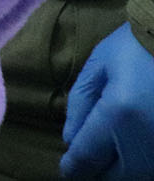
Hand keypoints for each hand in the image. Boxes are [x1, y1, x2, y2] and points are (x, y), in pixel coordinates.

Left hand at [63, 23, 153, 177]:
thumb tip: (71, 140)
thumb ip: (81, 105)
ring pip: (140, 174)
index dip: (74, 167)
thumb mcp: (99, 67)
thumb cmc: (136, 45)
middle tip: (88, 159)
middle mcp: (146, 138)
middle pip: (117, 175)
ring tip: (109, 153)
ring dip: (122, 168)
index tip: (68, 168)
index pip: (88, 157)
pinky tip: (132, 146)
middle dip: (98, 170)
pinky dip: (143, 162)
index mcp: (118, 115)